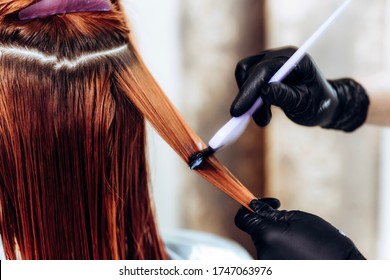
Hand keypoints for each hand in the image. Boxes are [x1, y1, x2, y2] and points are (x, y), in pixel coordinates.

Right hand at [230, 47, 368, 130]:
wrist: (322, 104)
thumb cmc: (317, 104)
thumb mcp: (304, 104)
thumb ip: (285, 96)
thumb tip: (264, 91)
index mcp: (294, 60)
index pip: (264, 70)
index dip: (249, 89)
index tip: (238, 111)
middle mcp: (280, 56)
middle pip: (250, 70)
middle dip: (248, 97)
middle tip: (260, 121)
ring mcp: (270, 62)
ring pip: (245, 76)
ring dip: (249, 100)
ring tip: (264, 119)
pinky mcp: (264, 72)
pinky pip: (247, 82)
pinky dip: (250, 99)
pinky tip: (263, 113)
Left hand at [235, 198, 364, 259]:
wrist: (342, 268)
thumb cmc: (323, 241)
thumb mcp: (298, 218)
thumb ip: (270, 212)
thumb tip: (254, 206)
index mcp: (265, 235)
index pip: (241, 218)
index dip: (250, 207)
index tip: (268, 204)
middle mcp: (261, 253)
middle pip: (255, 230)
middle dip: (267, 221)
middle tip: (291, 220)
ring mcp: (268, 264)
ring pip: (264, 242)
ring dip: (275, 235)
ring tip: (299, 238)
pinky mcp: (275, 271)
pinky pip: (271, 254)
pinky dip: (279, 248)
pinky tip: (298, 249)